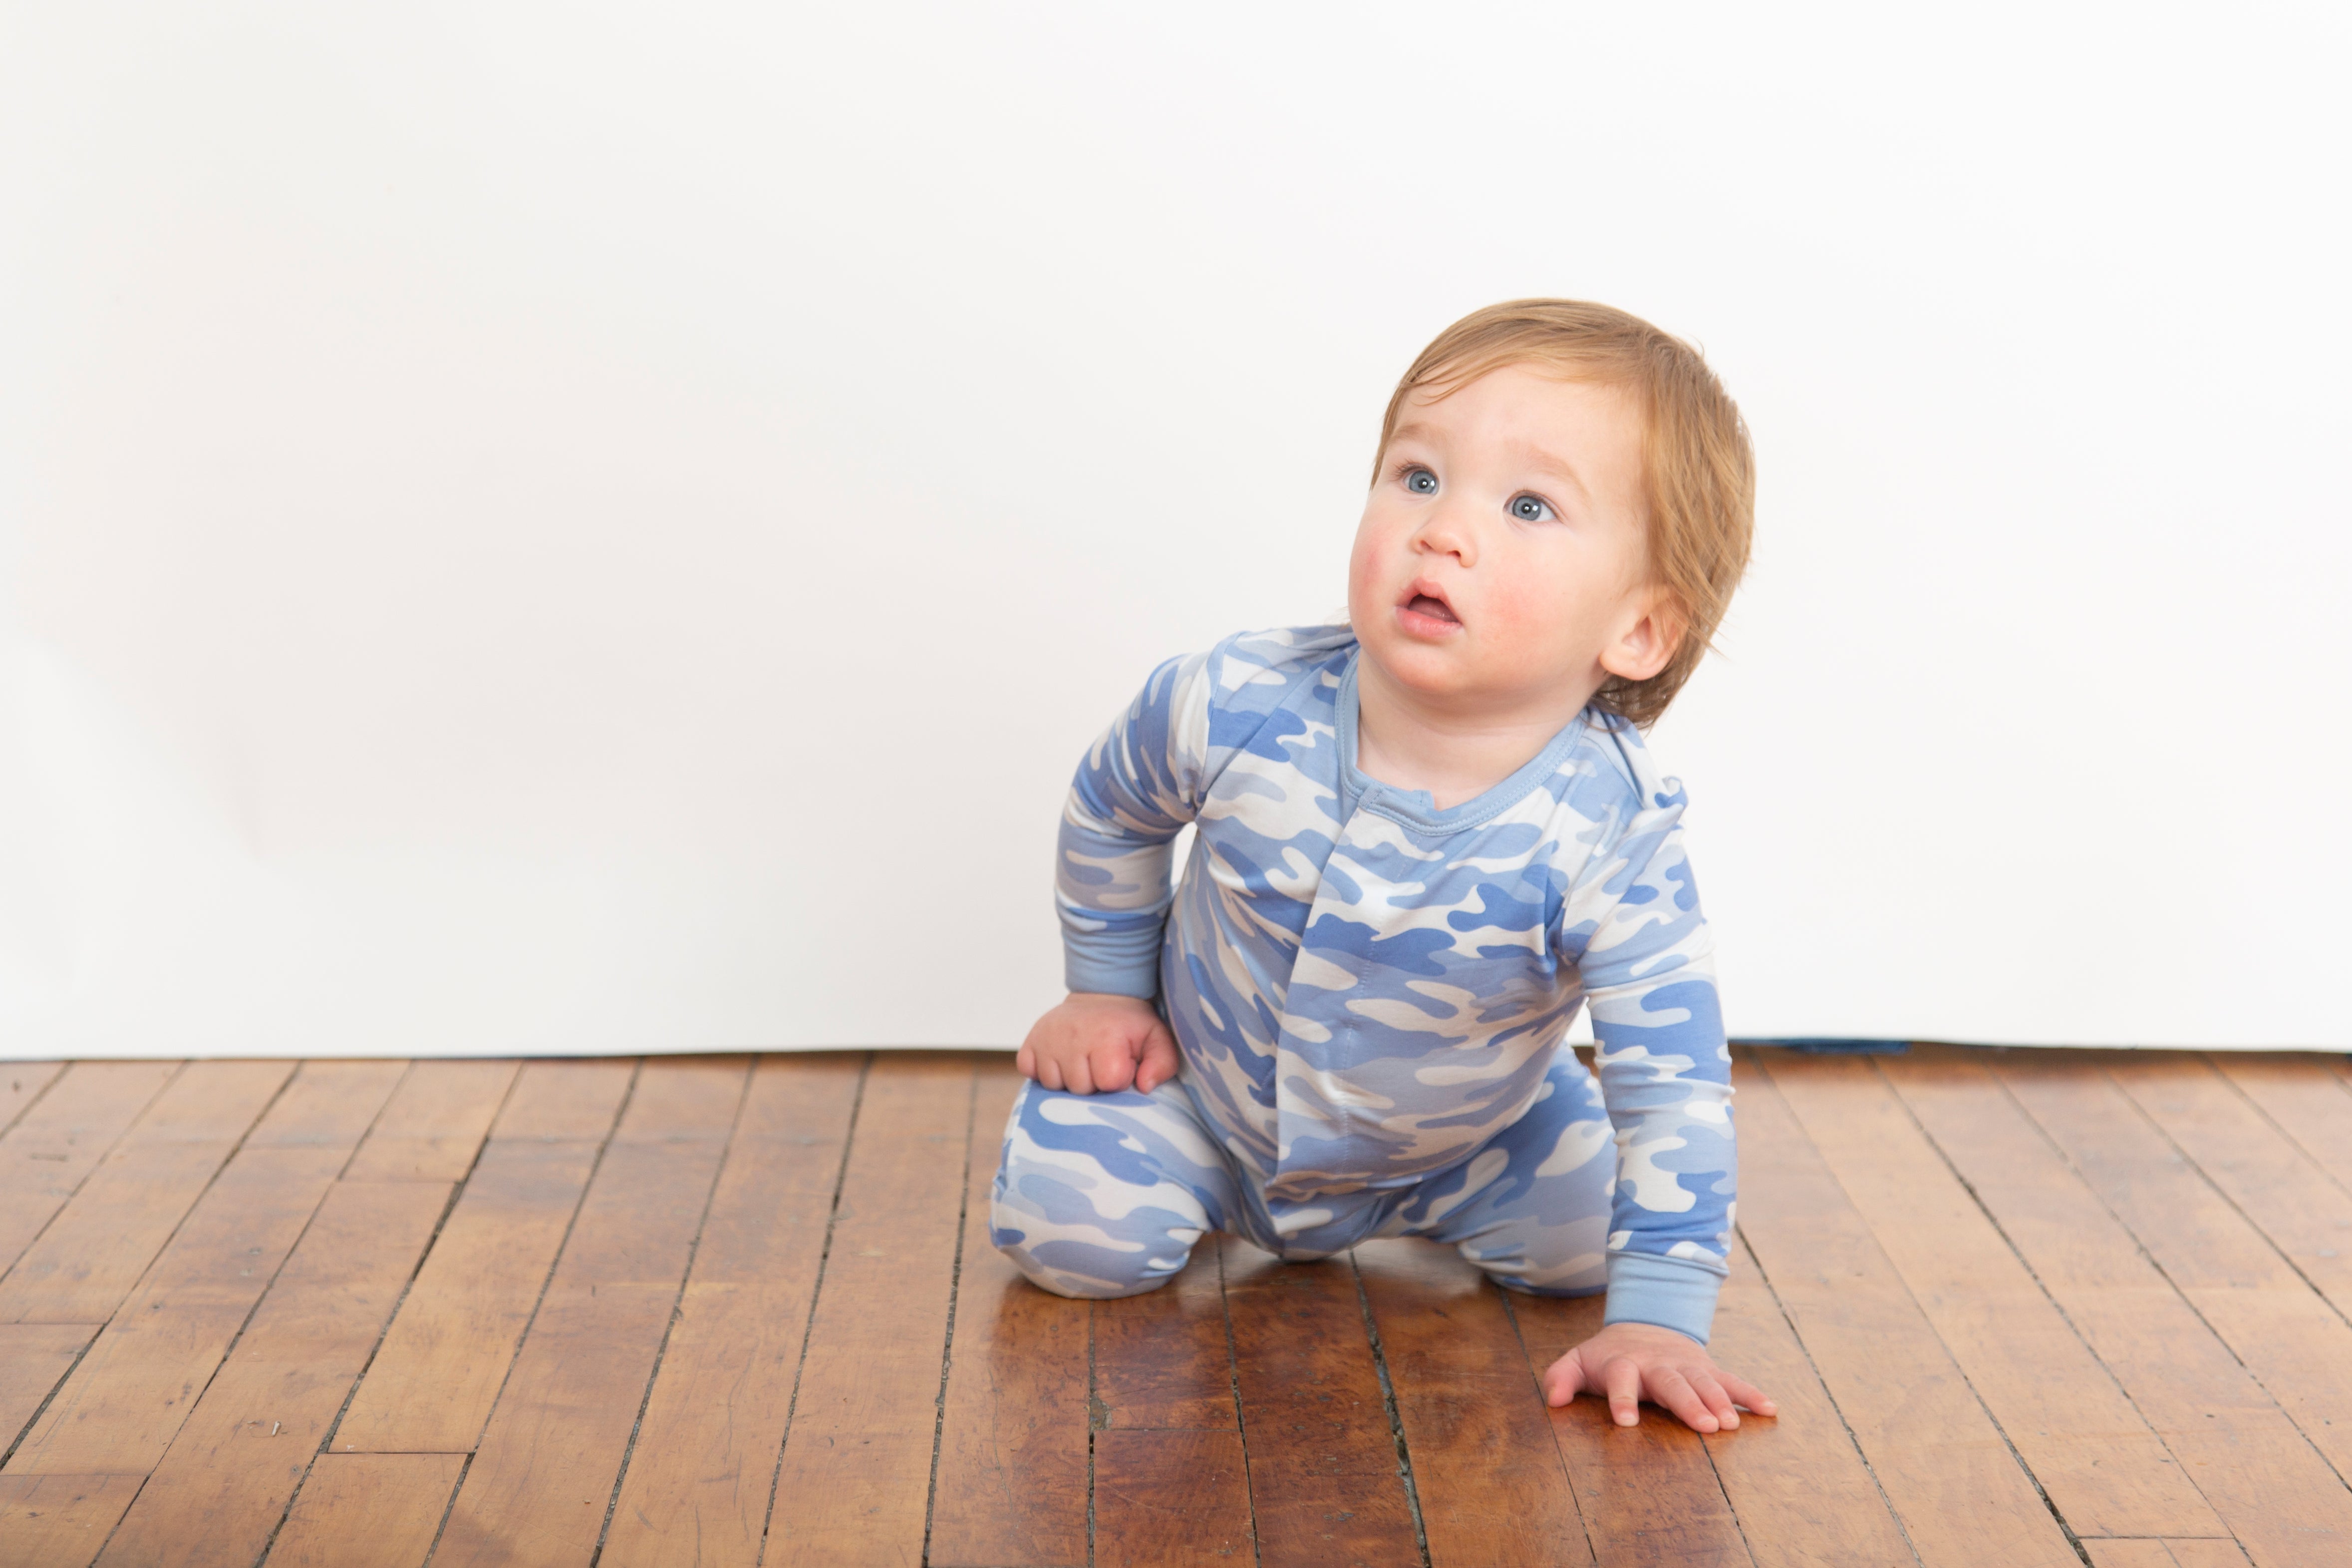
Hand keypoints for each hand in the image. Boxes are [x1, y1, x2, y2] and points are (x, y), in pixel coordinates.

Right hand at [1016, 992, 1180, 1095]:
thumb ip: (1162, 1064)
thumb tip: (1145, 1087)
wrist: (1101, 995)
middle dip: (1092, 1082)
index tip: (1120, 1064)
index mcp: (1105, 1036)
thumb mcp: (1157, 1038)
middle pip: (1079, 1088)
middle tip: (1099, 1062)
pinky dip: (1042, 1071)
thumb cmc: (1129, 1025)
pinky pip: (1029, 1072)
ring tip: (1080, 1061)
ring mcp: (1046, 1038)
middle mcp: (1072, 1035)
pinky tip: (1059, 1060)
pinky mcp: (1029, 1041)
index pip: (1108, 1082)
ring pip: (1053, 1085)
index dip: (1117, 1079)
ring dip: (1067, 1079)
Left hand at [1542, 1321, 1775, 1433]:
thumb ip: (1561, 1377)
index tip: (1627, 1422)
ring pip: (1704, 1381)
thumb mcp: (1578, 1360)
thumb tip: (1553, 1402)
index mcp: (1623, 1362)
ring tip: (1731, 1424)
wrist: (1644, 1323)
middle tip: (1705, 1426)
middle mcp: (1657, 1363)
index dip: (1622, 1398)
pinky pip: (1731, 1380)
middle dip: (1688, 1403)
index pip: (1620, 1378)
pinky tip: (1770, 1409)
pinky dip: (1750, 1393)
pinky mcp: (1707, 1368)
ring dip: (1720, 1401)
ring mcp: (1686, 1364)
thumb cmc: (1607, 1356)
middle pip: (1672, 1382)